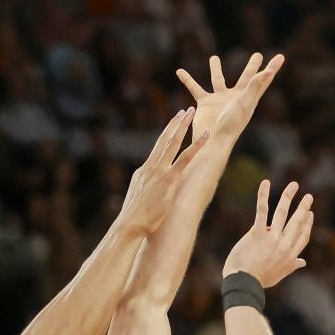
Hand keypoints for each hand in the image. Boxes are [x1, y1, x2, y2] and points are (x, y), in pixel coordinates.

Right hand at [117, 109, 199, 235]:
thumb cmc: (133, 219)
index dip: (165, 136)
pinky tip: (206, 135)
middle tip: (184, 111)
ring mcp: (159, 172)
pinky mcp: (168, 180)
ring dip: (182, 126)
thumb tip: (147, 193)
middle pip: (163, 140)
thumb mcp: (137, 200)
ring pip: (172, 143)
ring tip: (191, 112)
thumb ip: (144, 192)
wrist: (129, 224)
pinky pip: (185, 158)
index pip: (156, 150)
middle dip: (174, 124)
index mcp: (142, 172)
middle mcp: (150, 167)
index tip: (172, 125)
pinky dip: (196, 145)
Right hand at [176, 52, 283, 145]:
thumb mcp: (245, 102)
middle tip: (257, 55)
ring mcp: (219, 99)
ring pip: (218, 79)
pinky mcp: (205, 103)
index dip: (272, 68)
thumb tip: (268, 72)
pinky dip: (187, 80)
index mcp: (249, 96)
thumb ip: (255, 86)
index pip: (263, 79)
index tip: (280, 56)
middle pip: (247, 77)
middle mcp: (235, 96)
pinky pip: (195, 88)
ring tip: (213, 58)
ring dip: (215, 69)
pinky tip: (179, 71)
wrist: (213, 140)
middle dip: (252, 66)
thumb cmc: (232, 124)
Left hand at [223, 179, 314, 286]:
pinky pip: (262, 211)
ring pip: (283, 213)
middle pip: (297, 222)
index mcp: (290, 256)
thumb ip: (291, 266)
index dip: (308, 224)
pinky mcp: (257, 233)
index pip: (303, 236)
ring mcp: (272, 238)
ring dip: (289, 197)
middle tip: (308, 196)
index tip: (310, 214)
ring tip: (294, 185)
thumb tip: (303, 262)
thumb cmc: (258, 281)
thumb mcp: (278, 275)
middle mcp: (284, 245)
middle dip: (303, 207)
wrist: (244, 284)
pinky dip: (263, 195)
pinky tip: (266, 183)